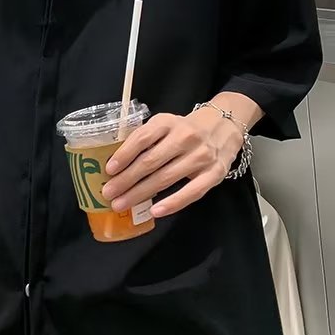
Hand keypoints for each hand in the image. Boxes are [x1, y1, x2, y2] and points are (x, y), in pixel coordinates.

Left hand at [101, 99, 256, 217]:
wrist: (225, 125)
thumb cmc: (186, 128)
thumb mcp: (166, 124)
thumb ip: (147, 138)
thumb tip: (117, 163)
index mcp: (168, 122)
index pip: (142, 138)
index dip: (124, 154)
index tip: (109, 170)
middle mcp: (184, 137)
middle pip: (150, 161)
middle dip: (126, 180)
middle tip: (109, 194)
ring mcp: (201, 156)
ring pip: (165, 178)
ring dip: (141, 193)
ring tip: (122, 204)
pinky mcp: (214, 173)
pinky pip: (191, 192)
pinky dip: (172, 203)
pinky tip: (155, 211)